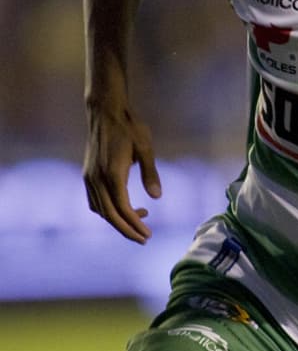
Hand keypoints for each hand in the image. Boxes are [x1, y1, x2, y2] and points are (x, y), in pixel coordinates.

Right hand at [82, 104, 162, 243]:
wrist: (105, 112)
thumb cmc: (130, 127)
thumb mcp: (145, 148)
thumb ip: (150, 173)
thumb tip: (157, 197)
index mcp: (111, 174)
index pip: (122, 208)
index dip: (134, 225)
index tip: (147, 235)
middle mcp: (96, 179)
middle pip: (109, 214)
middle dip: (127, 229)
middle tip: (145, 238)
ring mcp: (89, 177)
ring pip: (100, 209)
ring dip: (117, 220)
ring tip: (140, 222)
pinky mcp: (88, 174)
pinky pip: (95, 200)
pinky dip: (108, 210)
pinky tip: (124, 207)